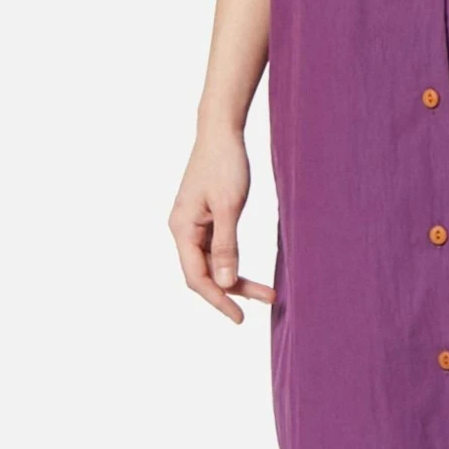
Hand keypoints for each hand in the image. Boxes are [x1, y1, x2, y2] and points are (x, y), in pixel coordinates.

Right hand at [169, 128, 275, 321]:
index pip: (197, 277)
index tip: (240, 317)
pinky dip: (232, 263)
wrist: (222, 131)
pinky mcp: (205, 218)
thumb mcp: (229, 207)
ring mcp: (193, 224)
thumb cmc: (225, 164)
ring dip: (236, 278)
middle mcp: (183, 229)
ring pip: (211, 263)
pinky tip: (248, 273)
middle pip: (204, 274)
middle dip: (232, 291)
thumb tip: (224, 282)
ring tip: (266, 293)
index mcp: (182, 228)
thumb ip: (226, 246)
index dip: (218, 299)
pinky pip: (216, 250)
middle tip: (265, 302)